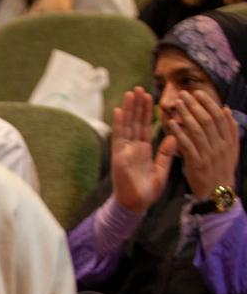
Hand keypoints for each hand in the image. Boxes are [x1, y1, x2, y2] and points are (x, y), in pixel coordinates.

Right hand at [111, 88, 176, 214]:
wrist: (136, 205)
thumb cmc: (147, 192)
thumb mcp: (162, 170)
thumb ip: (166, 153)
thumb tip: (174, 136)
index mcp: (143, 151)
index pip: (144, 127)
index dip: (146, 112)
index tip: (149, 97)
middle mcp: (132, 148)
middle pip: (134, 123)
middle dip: (137, 106)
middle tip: (138, 88)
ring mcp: (124, 151)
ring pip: (126, 126)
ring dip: (128, 109)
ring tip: (130, 93)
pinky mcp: (119, 156)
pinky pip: (118, 137)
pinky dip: (118, 124)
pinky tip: (118, 110)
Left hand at [168, 90, 240, 199]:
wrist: (217, 193)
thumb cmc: (220, 168)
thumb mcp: (231, 149)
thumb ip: (230, 129)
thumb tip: (226, 108)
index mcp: (229, 140)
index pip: (219, 117)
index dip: (208, 103)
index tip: (198, 93)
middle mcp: (220, 145)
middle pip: (207, 120)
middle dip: (195, 105)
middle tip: (183, 94)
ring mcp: (209, 154)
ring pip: (198, 130)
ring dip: (186, 115)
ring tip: (177, 104)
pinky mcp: (197, 163)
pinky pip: (187, 145)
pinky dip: (180, 133)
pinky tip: (172, 123)